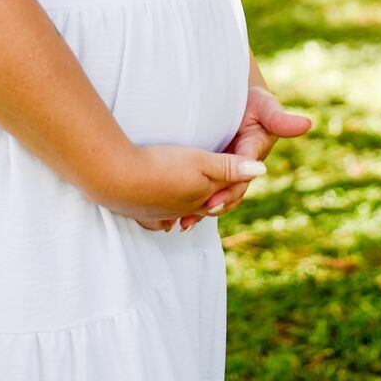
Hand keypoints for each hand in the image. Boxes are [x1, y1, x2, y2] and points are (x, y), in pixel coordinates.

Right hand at [100, 142, 267, 228]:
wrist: (118, 178)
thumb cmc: (162, 165)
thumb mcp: (200, 160)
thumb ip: (229, 166)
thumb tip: (261, 170)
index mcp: (202, 198)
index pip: (227, 192)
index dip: (238, 179)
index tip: (243, 164)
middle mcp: (185, 210)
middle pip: (208, 206)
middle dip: (219, 197)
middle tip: (226, 188)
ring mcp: (163, 214)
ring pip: (185, 214)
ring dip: (194, 209)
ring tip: (198, 205)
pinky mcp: (143, 213)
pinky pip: (161, 220)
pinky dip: (169, 219)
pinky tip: (169, 220)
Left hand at [176, 86, 312, 231]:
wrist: (236, 97)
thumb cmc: (254, 102)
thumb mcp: (266, 107)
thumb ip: (281, 119)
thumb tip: (308, 123)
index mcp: (252, 155)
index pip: (241, 175)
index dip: (229, 188)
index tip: (215, 200)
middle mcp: (239, 168)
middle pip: (227, 190)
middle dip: (215, 204)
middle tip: (199, 214)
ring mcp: (224, 170)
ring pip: (214, 194)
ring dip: (201, 210)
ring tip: (185, 223)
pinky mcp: (210, 169)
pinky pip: (202, 188)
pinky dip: (190, 201)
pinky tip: (174, 215)